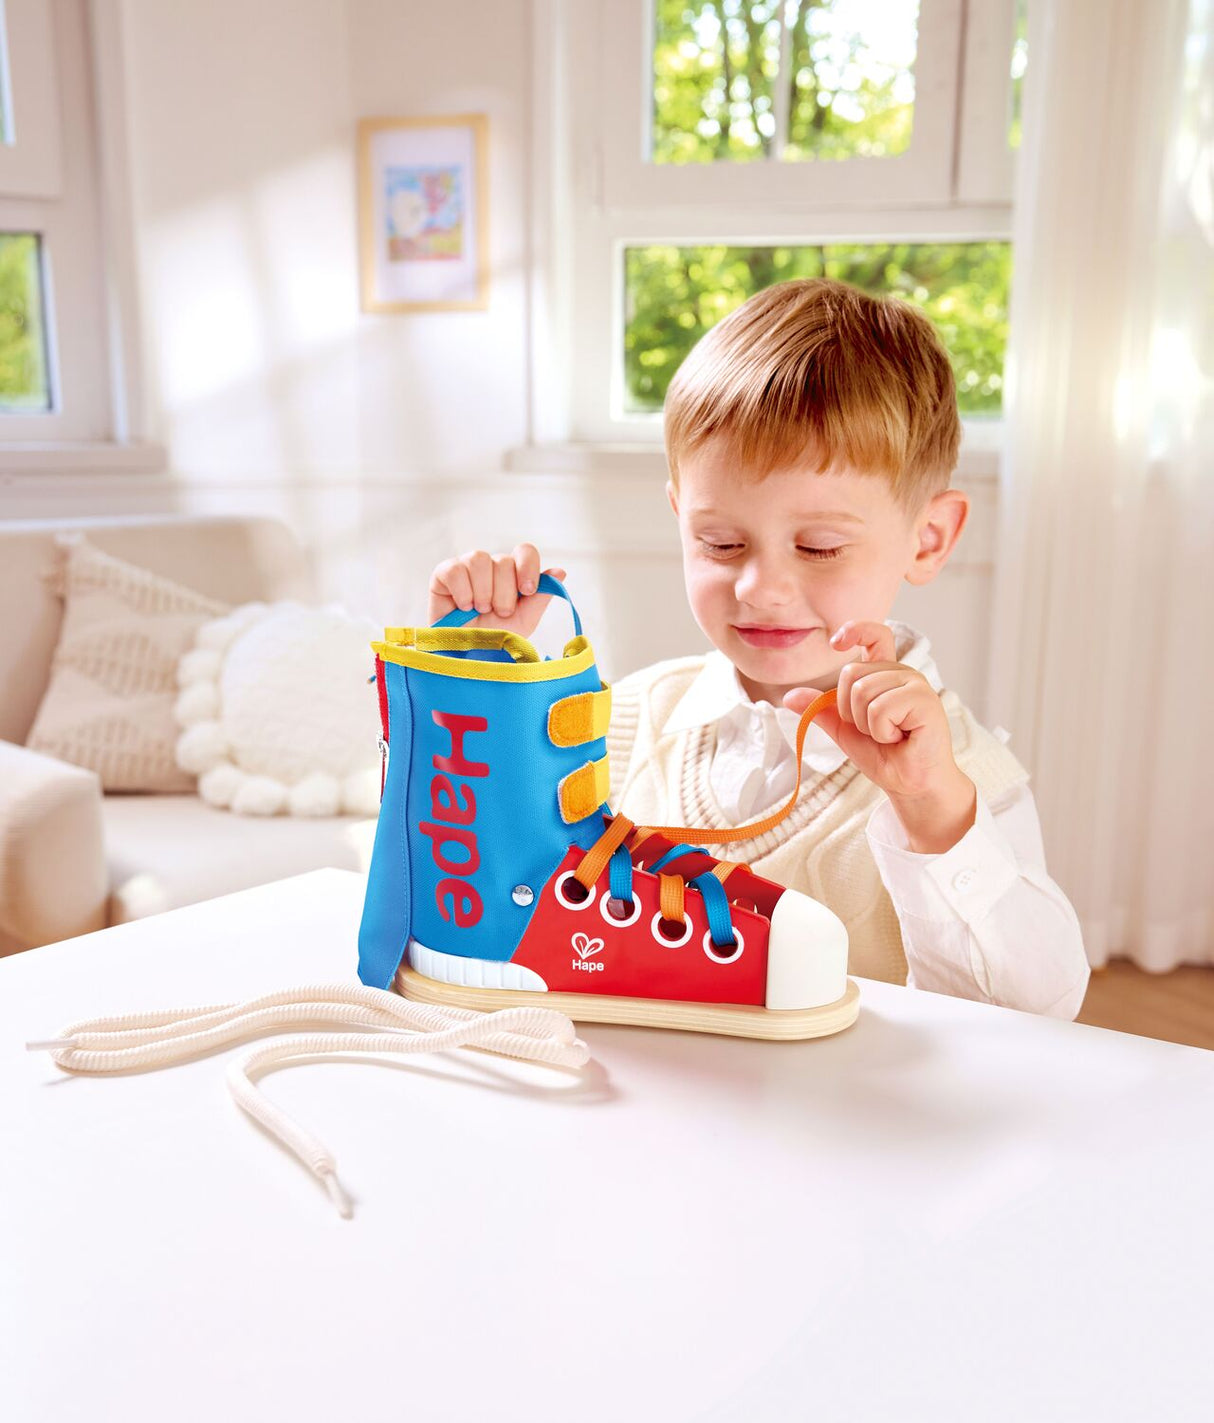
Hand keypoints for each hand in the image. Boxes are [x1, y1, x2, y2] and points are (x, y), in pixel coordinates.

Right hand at [428, 544, 567, 639]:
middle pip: (503, 561)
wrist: (466, 656)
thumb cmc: (495, 638)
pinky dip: (463, 591)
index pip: (525, 551)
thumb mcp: (524, 620)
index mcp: (513, 573)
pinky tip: (463, 606)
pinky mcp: (444, 573)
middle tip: (498, 613)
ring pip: (479, 559)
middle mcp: (491, 566)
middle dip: (504, 593)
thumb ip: (541, 597)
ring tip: (480, 610)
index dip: (528, 568)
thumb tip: (560, 572)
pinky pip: (455, 569)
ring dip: (484, 592)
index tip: (527, 592)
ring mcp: (467, 567)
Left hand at [782, 621, 974, 842]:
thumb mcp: (844, 731)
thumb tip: (789, 696)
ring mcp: (916, 684)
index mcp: (885, 674)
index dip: (856, 630)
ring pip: (862, 692)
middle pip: (851, 674)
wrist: (909, 784)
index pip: (875, 636)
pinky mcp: (925, 700)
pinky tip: (900, 738)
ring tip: (889, 735)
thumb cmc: (885, 756)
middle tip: (876, 731)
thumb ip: (821, 710)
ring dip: (867, 725)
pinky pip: (880, 708)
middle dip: (850, 711)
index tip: (836, 642)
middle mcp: (902, 673)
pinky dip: (881, 731)